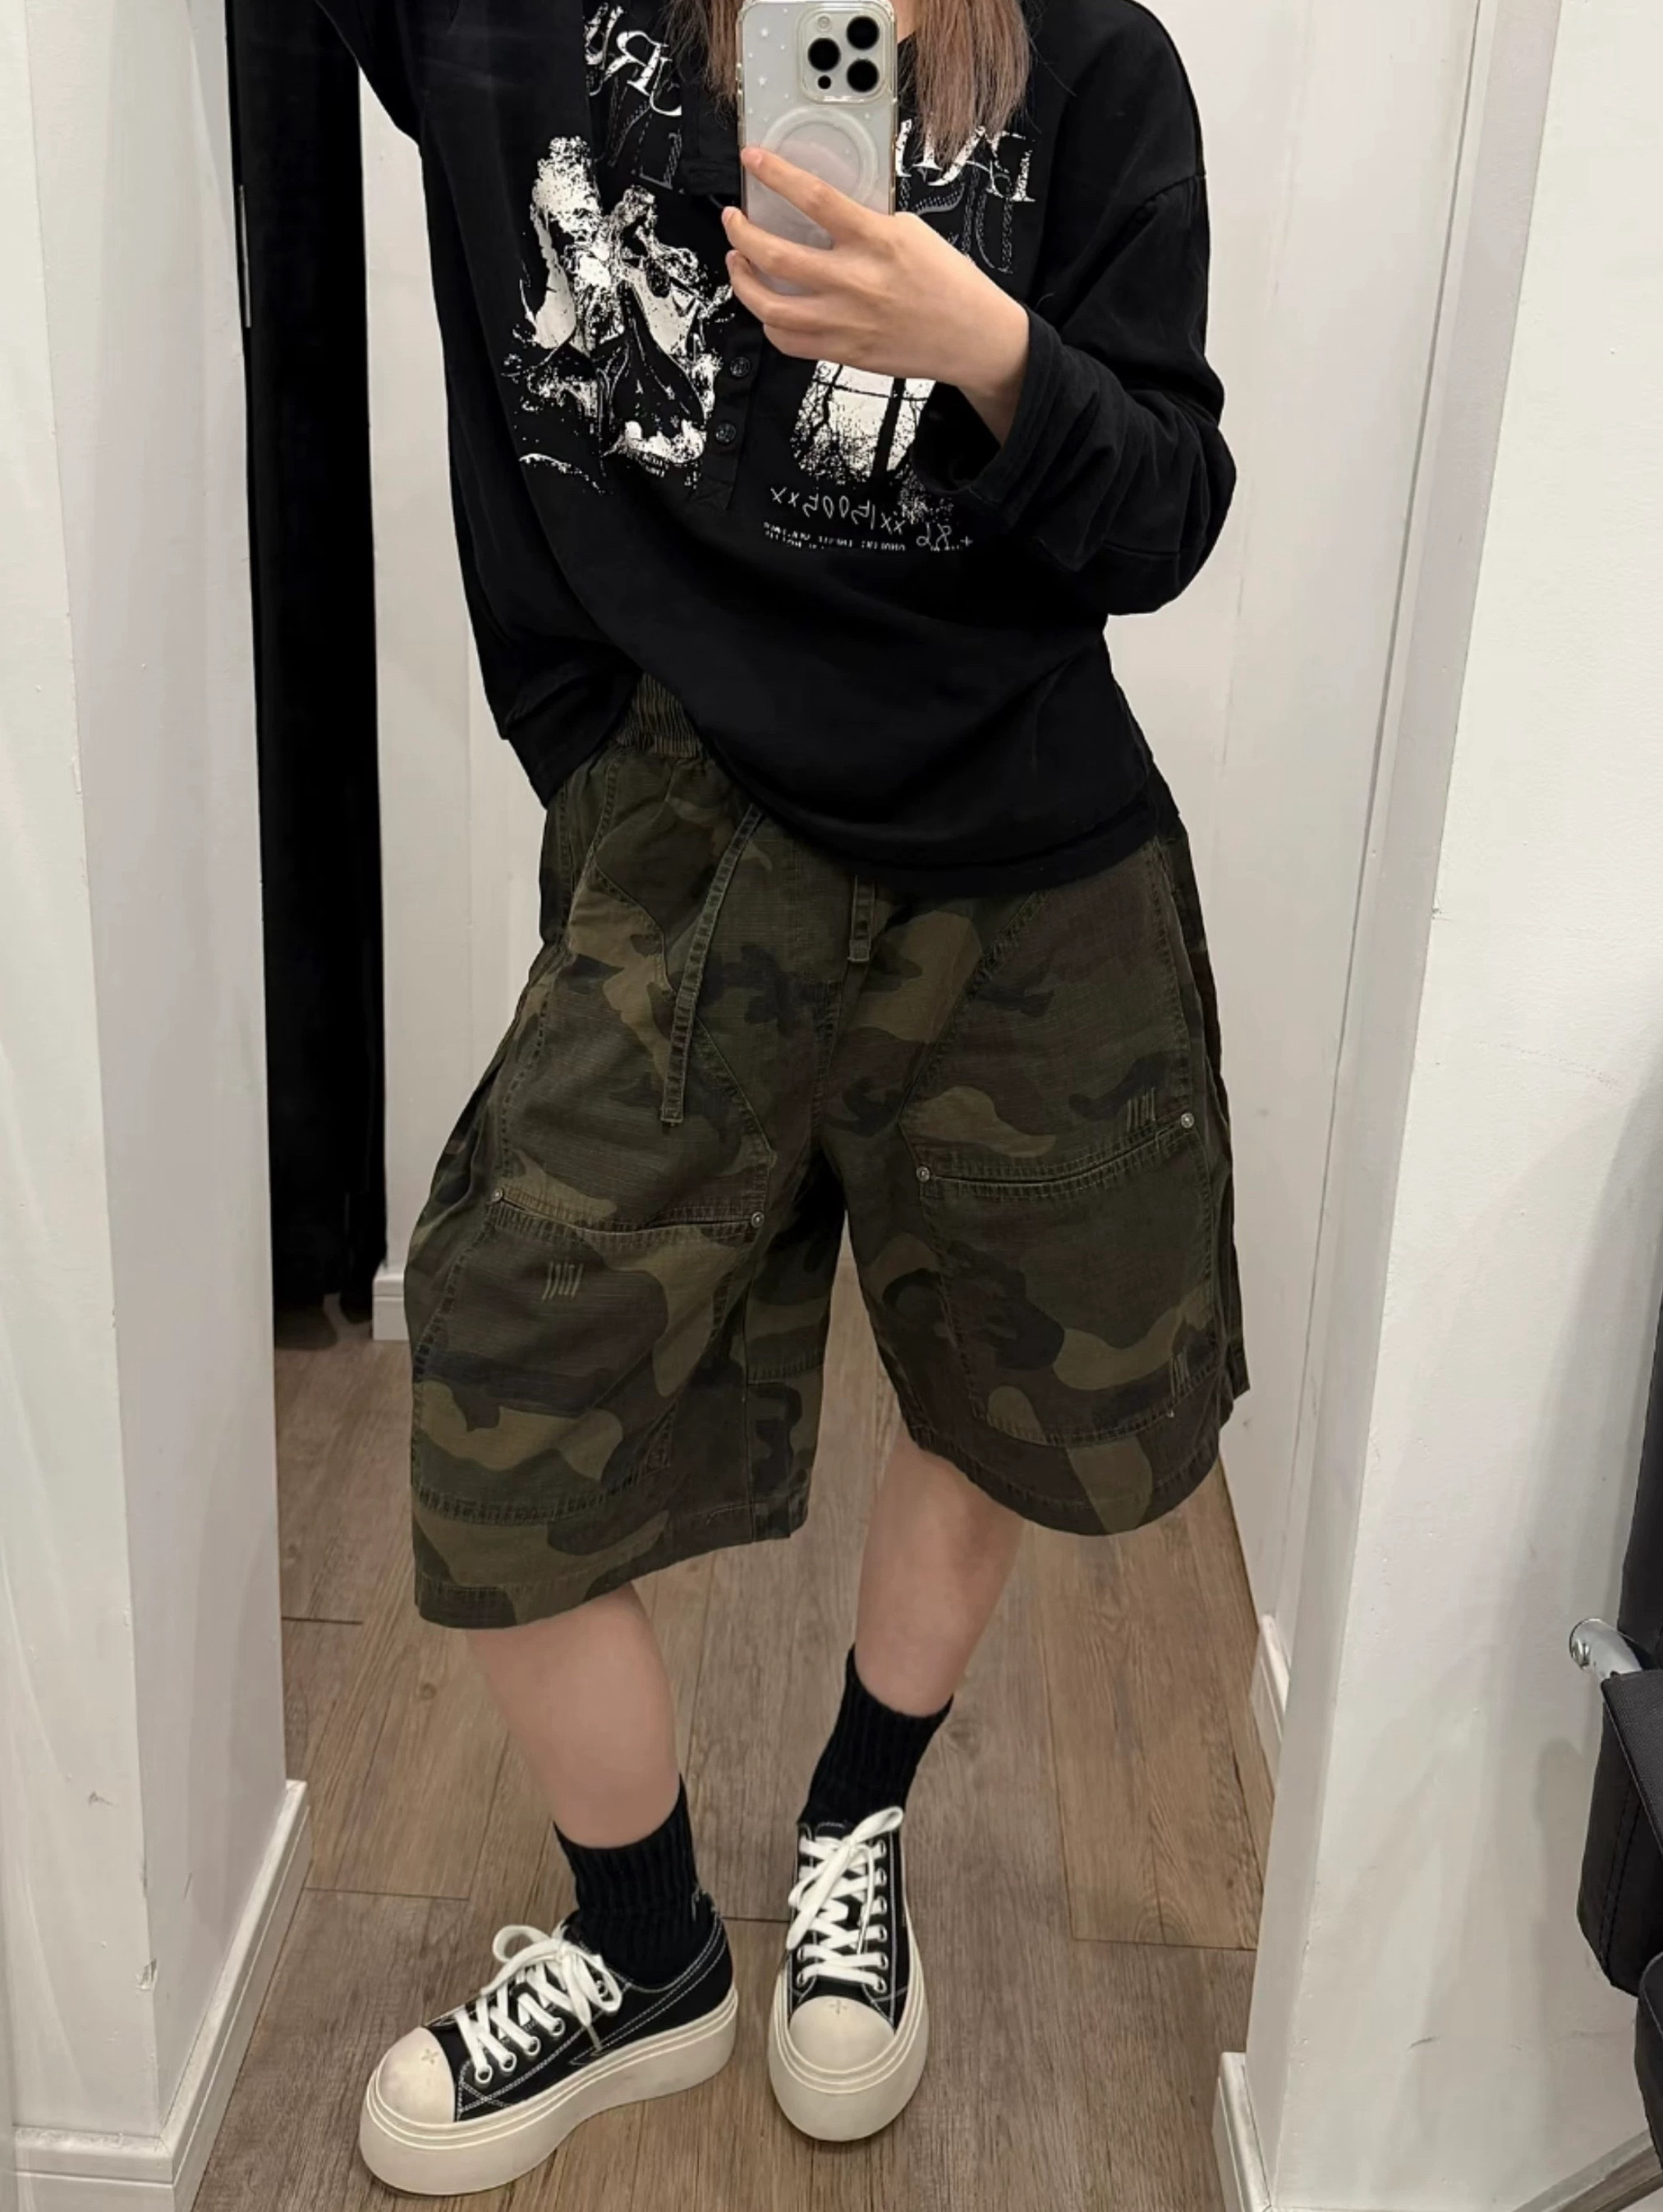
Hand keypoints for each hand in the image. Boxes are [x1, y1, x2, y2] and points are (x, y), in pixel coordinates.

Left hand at [722, 145, 1029, 442]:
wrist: (973, 337)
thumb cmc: (948, 284)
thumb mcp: (912, 233)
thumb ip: (866, 223)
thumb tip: (824, 211)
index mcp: (877, 240)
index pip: (814, 198)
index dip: (775, 175)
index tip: (754, 160)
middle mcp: (856, 282)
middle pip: (776, 256)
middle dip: (742, 234)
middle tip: (734, 221)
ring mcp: (846, 321)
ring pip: (771, 307)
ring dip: (744, 282)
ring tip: (739, 262)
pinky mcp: (844, 351)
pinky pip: (789, 341)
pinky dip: (769, 322)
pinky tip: (767, 305)